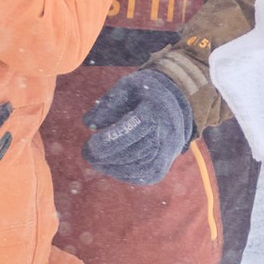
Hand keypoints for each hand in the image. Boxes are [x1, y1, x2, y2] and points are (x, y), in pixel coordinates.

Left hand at [81, 67, 196, 186]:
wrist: (177, 105)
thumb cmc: (143, 94)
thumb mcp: (126, 87)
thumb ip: (108, 103)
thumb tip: (90, 124)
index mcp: (157, 109)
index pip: (137, 126)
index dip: (112, 138)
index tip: (90, 143)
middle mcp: (168, 133)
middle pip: (138, 150)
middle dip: (108, 156)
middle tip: (87, 153)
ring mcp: (169, 152)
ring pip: (142, 167)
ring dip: (114, 167)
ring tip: (95, 160)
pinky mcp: (164, 167)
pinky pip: (145, 176)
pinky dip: (124, 174)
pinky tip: (109, 166)